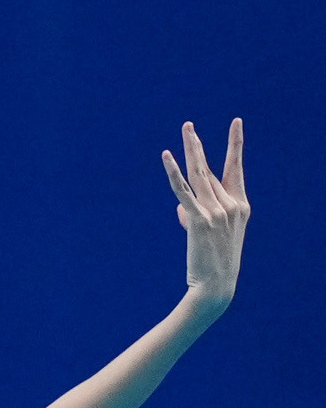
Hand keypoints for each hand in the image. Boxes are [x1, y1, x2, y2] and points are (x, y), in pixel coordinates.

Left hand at [161, 117, 249, 309]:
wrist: (215, 285)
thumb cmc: (213, 261)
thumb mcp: (209, 234)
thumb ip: (195, 215)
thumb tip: (180, 207)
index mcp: (242, 206)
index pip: (236, 168)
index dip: (235, 144)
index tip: (236, 122)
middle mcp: (233, 205)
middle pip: (209, 170)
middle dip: (197, 146)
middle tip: (187, 125)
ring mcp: (217, 211)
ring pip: (199, 174)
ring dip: (190, 149)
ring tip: (184, 129)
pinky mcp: (199, 219)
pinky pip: (183, 190)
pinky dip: (173, 172)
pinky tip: (166, 156)